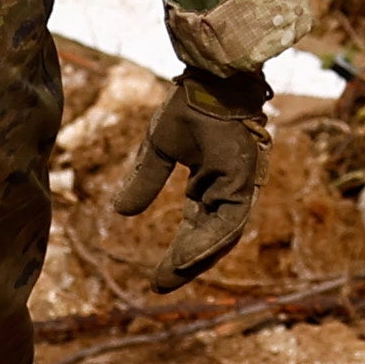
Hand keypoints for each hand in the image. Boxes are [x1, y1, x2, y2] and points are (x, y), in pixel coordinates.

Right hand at [105, 68, 271, 286]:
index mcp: (210, 181)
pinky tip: (188, 257)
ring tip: (171, 277)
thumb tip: (120, 212)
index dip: (180, 252)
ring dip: (197, 258)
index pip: (197, 224)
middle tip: (160, 286)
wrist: (211, 77)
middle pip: (210, 236)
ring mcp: (239, 184)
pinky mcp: (244, 180)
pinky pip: (229, 219)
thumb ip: (146, 179)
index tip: (157, 279)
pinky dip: (209, 240)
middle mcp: (227, 187)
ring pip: (222, 234)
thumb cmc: (190, 103)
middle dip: (187, 263)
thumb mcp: (159, 146)